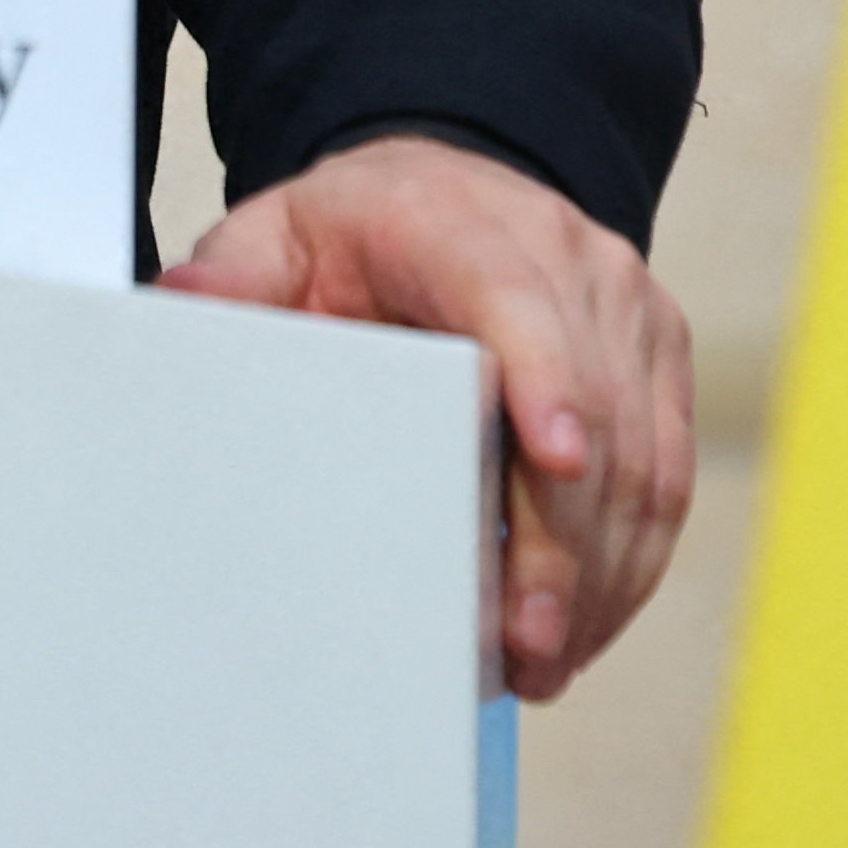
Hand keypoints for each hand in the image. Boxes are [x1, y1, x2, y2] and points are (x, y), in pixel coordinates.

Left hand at [164, 133, 693, 701]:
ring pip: (641, 456)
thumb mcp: (276, 235)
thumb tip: (183, 299)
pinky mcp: (658, 354)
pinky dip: (628, 560)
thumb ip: (233, 275)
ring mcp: (626, 308)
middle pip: (592, 407)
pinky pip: (664, 471)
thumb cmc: (357, 231)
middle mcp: (568, 258)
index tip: (556, 457)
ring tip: (545, 661)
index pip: (518, 302)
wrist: (447, 186)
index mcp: (464, 226)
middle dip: (563, 540)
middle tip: (525, 642)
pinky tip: (582, 627)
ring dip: (600, 574)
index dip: (546, 378)